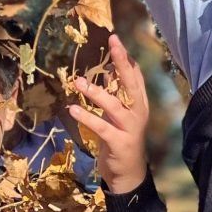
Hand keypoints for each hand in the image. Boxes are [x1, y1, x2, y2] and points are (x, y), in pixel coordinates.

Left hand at [66, 34, 150, 194]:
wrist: (129, 173)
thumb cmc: (121, 138)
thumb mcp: (119, 113)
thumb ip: (116, 92)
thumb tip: (108, 69)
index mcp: (139, 103)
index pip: (135, 76)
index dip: (125, 57)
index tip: (115, 39)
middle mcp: (138, 112)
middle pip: (131, 84)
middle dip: (122, 63)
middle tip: (113, 43)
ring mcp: (130, 128)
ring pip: (114, 106)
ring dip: (96, 93)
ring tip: (77, 82)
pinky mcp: (118, 143)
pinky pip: (101, 128)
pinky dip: (87, 118)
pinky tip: (73, 109)